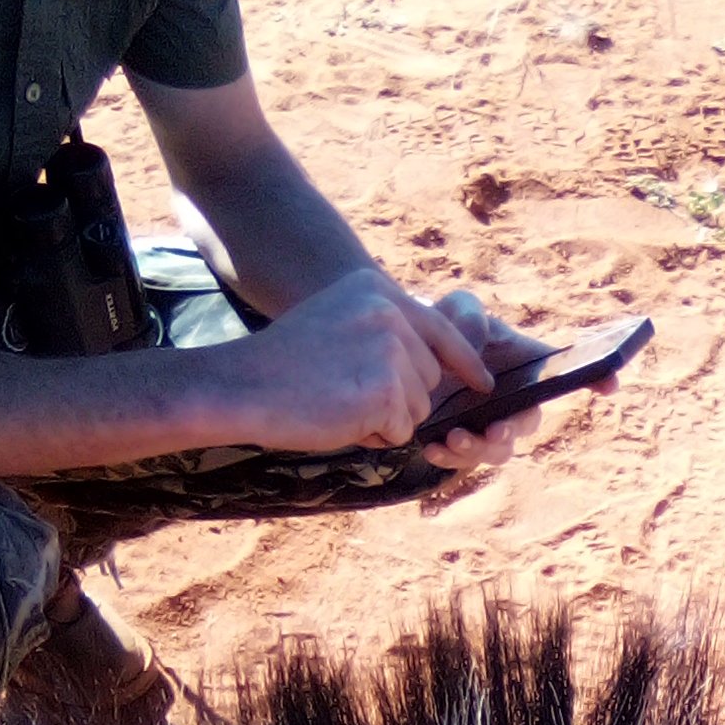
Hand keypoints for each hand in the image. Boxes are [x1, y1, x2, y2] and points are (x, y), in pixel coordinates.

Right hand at [207, 268, 493, 453]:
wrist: (241, 385)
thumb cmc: (281, 365)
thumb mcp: (337, 323)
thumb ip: (381, 333)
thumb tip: (431, 368)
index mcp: (376, 288)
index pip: (439, 329)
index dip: (464, 362)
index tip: (484, 383)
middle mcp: (390, 311)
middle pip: (429, 378)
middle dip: (396, 399)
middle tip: (341, 392)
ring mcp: (391, 348)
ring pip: (418, 408)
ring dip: (384, 419)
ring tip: (337, 402)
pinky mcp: (387, 389)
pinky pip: (401, 431)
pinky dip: (373, 436)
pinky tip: (337, 417)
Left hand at [417, 290, 619, 473]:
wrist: (407, 354)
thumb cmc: (446, 329)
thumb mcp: (457, 311)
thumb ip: (471, 319)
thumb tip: (477, 358)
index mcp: (528, 369)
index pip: (569, 375)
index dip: (597, 378)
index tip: (611, 383)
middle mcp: (515, 404)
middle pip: (527, 425)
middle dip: (513, 431)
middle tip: (496, 428)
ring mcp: (489, 428)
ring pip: (498, 451)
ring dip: (480, 449)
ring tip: (455, 436)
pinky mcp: (460, 445)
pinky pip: (462, 462)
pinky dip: (449, 458)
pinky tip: (432, 446)